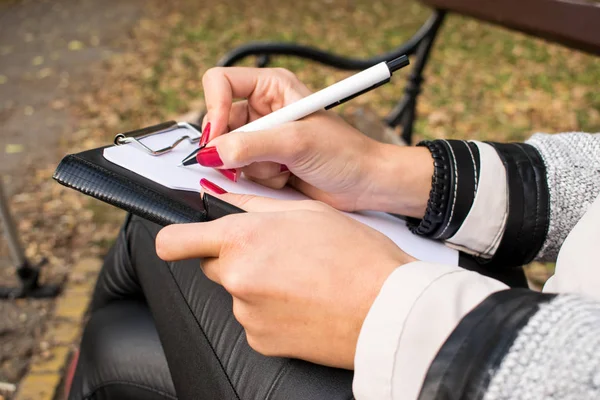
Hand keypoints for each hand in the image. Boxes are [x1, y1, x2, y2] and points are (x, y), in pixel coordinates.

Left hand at [155, 192, 414, 368]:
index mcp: (243, 239)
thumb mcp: (307, 212)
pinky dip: (271, 312)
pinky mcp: (261, 340)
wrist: (386, 308)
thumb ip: (254, 206)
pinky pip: (255, 320)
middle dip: (235, 258)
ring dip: (259, 286)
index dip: (175, 238)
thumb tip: (225, 202)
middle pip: (215, 265)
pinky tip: (302, 303)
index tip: (178, 240)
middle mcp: (237, 277)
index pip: (176, 241)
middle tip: (277, 255)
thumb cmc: (357, 256)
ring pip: (239, 293)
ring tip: (302, 281)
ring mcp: (247, 313)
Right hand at [200, 67, 432, 216]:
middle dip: (236, 147)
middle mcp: (264, 109)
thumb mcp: (296, 142)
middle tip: (257, 159)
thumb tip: (213, 151)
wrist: (364, 183)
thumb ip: (251, 145)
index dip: (214, 108)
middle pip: (220, 123)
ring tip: (284, 167)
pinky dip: (261, 179)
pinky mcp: (264, 162)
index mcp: (272, 87)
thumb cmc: (345, 153)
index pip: (221, 83)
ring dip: (254, 167)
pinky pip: (241, 171)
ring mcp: (263, 137)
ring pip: (229, 152)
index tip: (219, 135)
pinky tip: (286, 177)